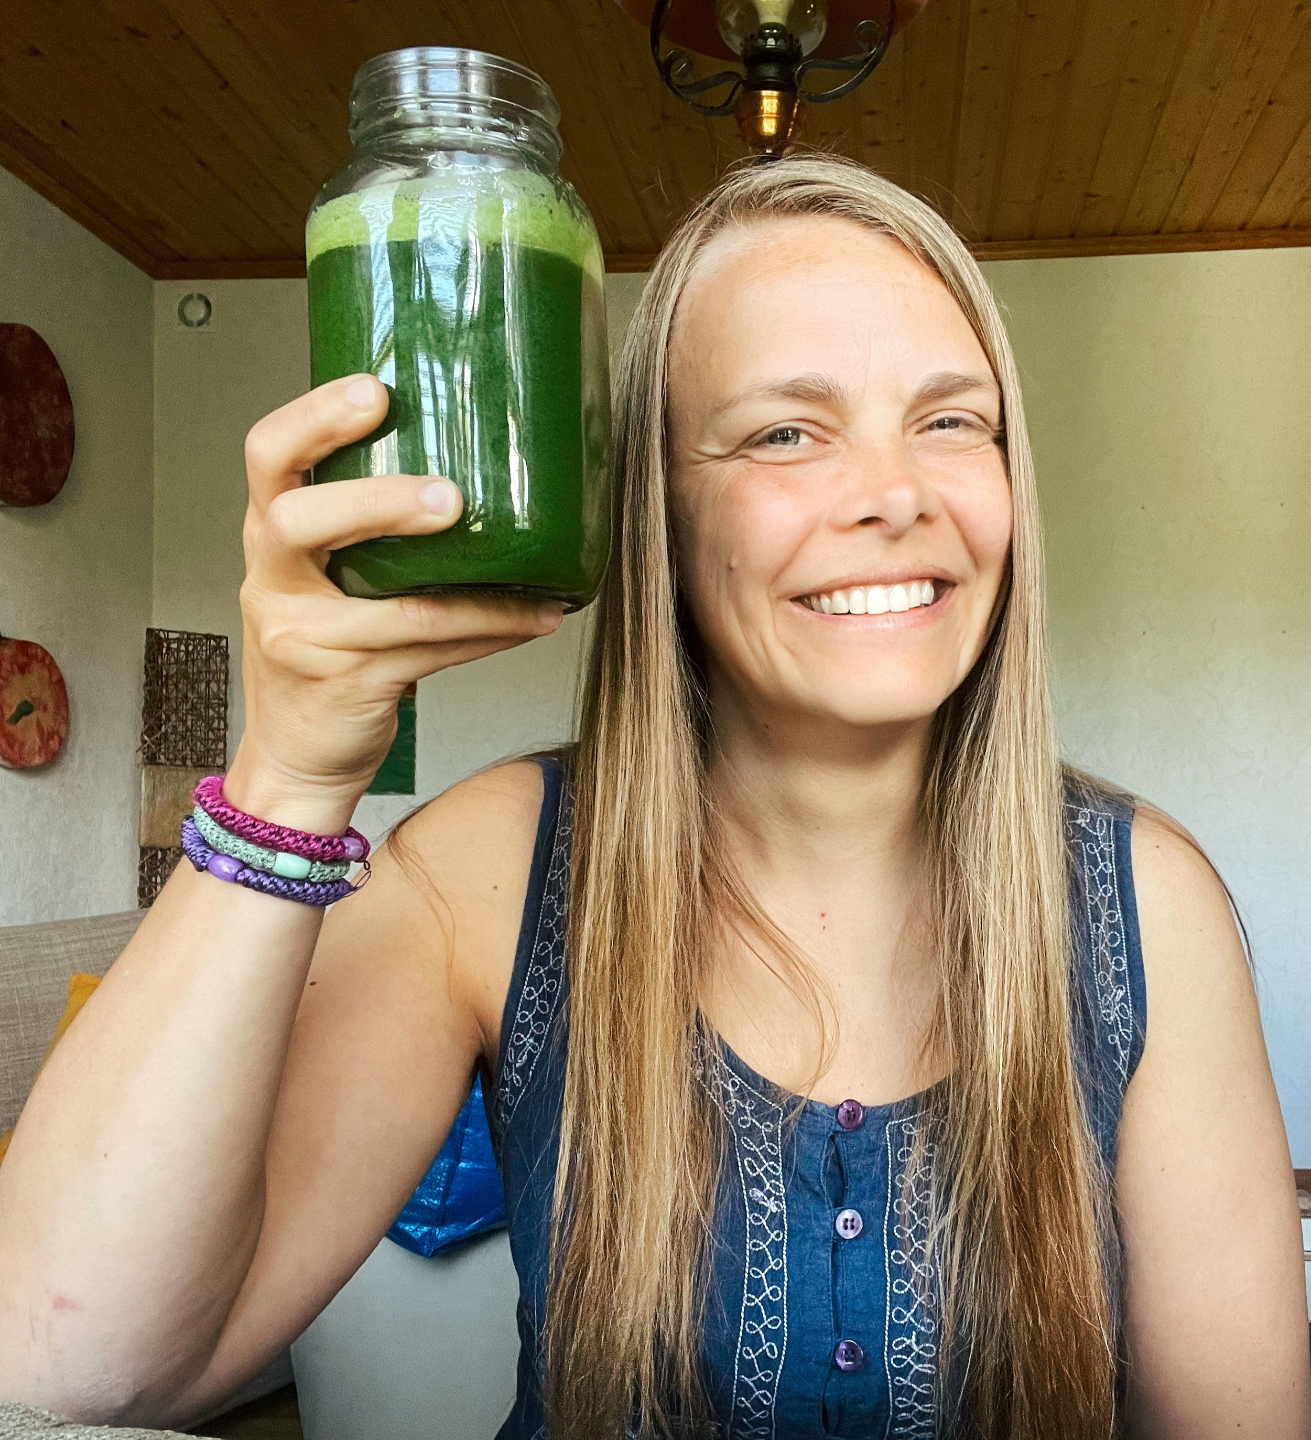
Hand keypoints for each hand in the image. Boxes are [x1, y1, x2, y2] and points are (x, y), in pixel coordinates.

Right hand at [225, 374, 563, 830]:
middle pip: (299, 520)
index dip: (312, 419)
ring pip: (396, 607)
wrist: (295, 759)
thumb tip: (477, 472)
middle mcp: (275, 582)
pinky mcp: (347, 683)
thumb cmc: (322, 657)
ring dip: (476, 593)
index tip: (373, 389)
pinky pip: (431, 651)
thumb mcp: (321, 583)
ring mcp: (305, 638)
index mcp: (270, 539)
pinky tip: (534, 620)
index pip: (267, 458)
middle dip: (376, 500)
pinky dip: (490, 633)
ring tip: (535, 579)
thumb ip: (365, 534)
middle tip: (449, 497)